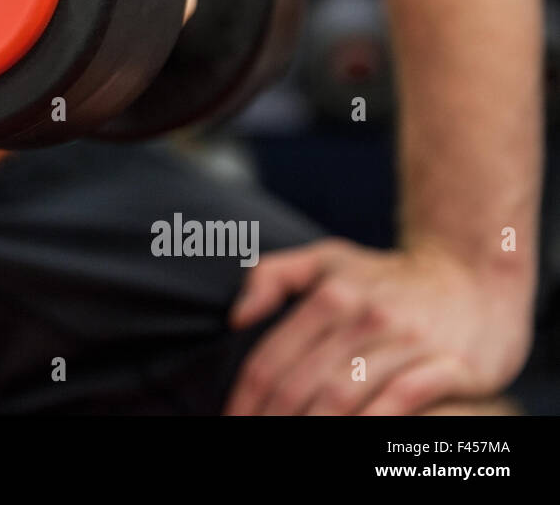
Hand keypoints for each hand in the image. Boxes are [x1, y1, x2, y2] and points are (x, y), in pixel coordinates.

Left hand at [224, 238, 531, 414]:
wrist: (474, 274)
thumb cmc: (389, 276)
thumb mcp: (328, 259)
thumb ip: (273, 276)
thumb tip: (236, 317)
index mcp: (330, 294)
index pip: (273, 357)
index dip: (246, 397)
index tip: (232, 420)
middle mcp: (366, 316)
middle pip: (303, 383)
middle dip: (272, 420)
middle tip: (256, 438)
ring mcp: (409, 340)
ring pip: (345, 394)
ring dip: (313, 427)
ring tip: (294, 446)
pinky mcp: (452, 363)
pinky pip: (405, 398)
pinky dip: (374, 421)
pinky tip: (352, 438)